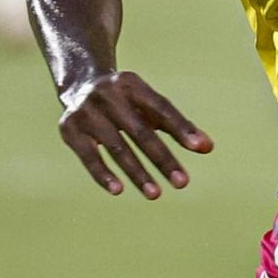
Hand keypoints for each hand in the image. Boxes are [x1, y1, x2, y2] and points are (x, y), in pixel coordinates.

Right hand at [59, 70, 213, 198]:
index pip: (161, 108)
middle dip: (162, 158)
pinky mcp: (69, 129)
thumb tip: (208, 147)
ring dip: (137, 172)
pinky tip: (118, 190)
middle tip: (182, 183)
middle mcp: (107, 94)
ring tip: (156, 194)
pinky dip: (103, 174)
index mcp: (131, 84)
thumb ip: (178, 125)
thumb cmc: (125, 101)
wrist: (79, 85)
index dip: (181, 128)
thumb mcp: (148, 105)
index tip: (201, 148)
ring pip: (116, 147)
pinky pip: (89, 156)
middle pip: (140, 131)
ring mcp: (86, 111)